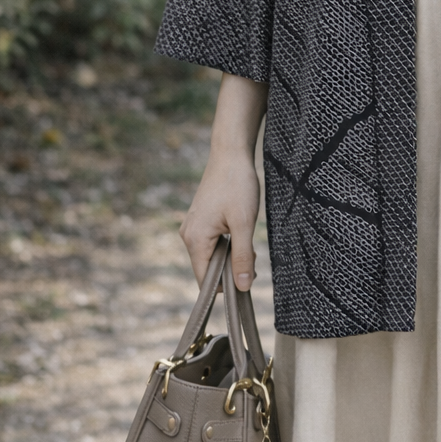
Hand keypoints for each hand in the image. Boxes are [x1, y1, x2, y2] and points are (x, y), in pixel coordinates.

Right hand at [178, 73, 267, 292]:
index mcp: (195, 239)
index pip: (205, 281)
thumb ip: (242, 256)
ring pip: (212, 256)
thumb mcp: (244, 222)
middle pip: (208, 270)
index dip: (227, 286)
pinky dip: (227, 243)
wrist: (231, 153)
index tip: (248, 276)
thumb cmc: (237, 185)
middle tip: (252, 252)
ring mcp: (193, 227)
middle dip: (232, 268)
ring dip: (231, 255)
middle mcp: (188, 236)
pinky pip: (212, 243)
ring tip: (246, 237)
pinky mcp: (200, 221)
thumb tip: (242, 288)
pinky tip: (240, 230)